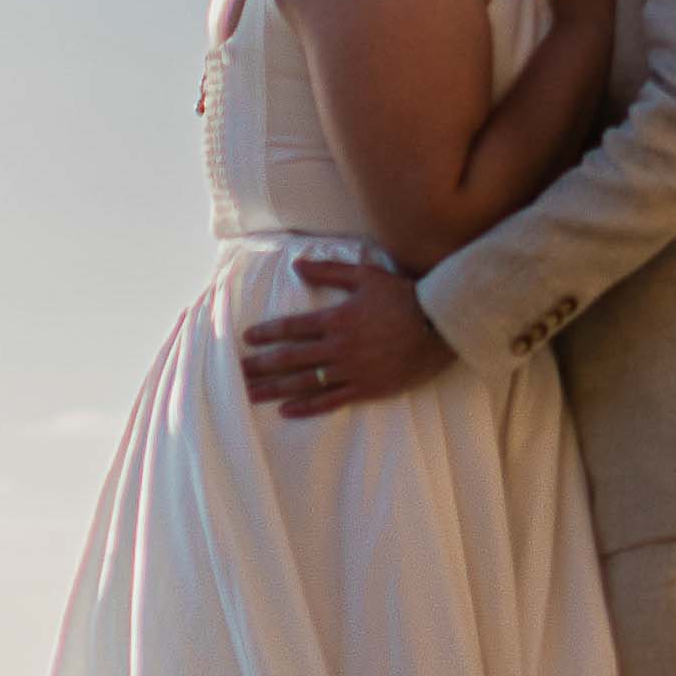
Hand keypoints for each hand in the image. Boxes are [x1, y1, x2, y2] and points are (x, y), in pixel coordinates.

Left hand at [241, 255, 433, 416]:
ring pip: (305, 382)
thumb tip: (297, 265)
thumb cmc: (404, 297)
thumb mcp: (367, 275)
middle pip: (291, 358)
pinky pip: (331, 400)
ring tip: (250, 393)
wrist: (439, 326)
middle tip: (236, 371)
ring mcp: (352, 371)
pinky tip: (286, 410)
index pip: (293, 328)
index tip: (247, 339)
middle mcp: (340, 347)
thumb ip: (330, 270)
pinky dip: (307, 407)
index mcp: (338, 319)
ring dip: (274, 388)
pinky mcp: (367, 388)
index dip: (267, 333)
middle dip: (261, 364)